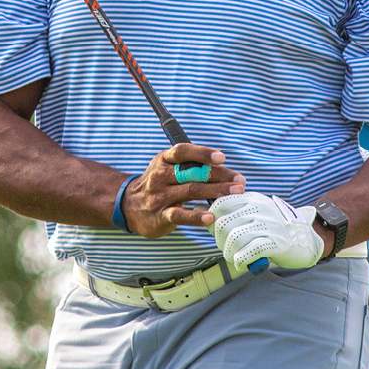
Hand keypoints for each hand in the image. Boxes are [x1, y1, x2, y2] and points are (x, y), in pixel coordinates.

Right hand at [121, 144, 245, 237]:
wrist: (128, 206)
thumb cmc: (159, 184)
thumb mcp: (168, 168)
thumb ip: (191, 166)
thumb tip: (225, 171)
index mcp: (164, 159)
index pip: (183, 151)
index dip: (202, 153)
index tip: (221, 157)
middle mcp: (161, 175)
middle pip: (192, 173)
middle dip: (219, 176)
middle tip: (239, 181)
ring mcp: (160, 196)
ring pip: (190, 191)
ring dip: (215, 192)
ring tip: (234, 194)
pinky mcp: (160, 215)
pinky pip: (179, 215)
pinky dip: (195, 216)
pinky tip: (210, 217)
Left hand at [209, 193, 323, 269]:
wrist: (305, 238)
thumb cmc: (273, 228)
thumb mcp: (255, 212)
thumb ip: (232, 212)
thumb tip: (200, 211)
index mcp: (252, 199)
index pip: (221, 204)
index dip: (212, 220)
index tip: (216, 231)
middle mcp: (259, 209)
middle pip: (223, 224)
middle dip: (219, 240)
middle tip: (226, 248)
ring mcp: (268, 225)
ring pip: (234, 238)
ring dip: (228, 252)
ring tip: (233, 257)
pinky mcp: (276, 243)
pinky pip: (248, 251)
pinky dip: (239, 260)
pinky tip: (240, 262)